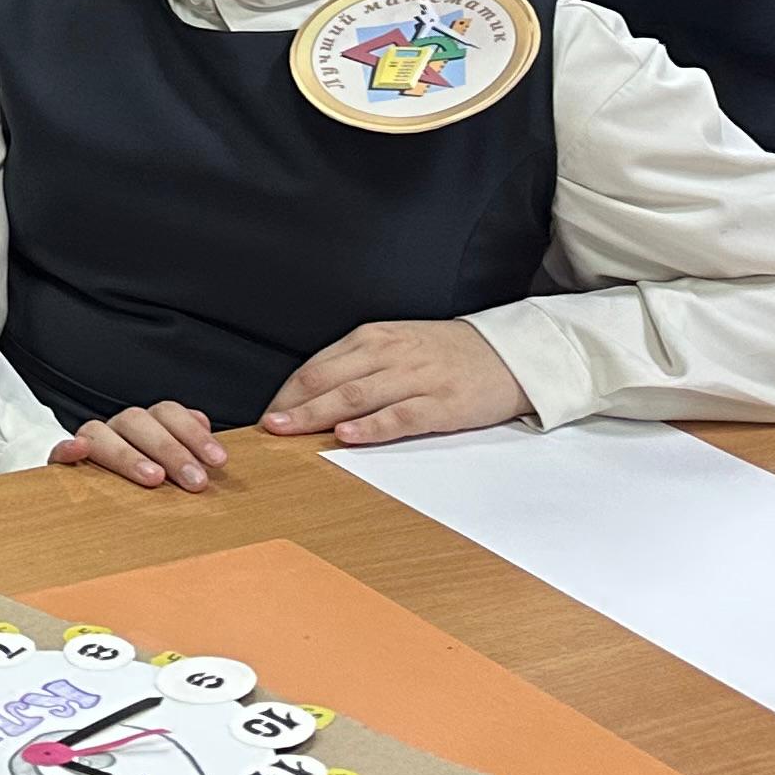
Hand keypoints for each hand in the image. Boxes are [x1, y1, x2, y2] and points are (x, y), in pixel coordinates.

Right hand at [46, 402, 225, 489]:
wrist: (94, 506)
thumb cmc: (148, 484)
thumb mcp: (175, 471)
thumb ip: (190, 454)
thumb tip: (212, 445)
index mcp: (145, 425)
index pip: (168, 413)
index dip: (193, 433)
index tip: (218, 461)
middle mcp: (117, 428)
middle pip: (138, 421)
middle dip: (170, 450)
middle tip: (196, 482)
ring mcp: (88, 443)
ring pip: (99, 432)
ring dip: (127, 454)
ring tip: (153, 479)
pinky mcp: (61, 464)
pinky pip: (57, 452)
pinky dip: (67, 449)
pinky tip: (78, 451)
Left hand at [258, 318, 528, 447]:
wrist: (508, 355)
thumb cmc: (445, 353)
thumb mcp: (397, 345)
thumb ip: (357, 365)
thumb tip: (312, 394)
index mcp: (374, 338)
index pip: (318, 365)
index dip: (288, 391)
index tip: (267, 413)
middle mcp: (389, 354)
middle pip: (329, 379)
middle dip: (293, 404)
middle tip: (266, 427)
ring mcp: (415, 378)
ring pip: (355, 396)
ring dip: (317, 415)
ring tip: (290, 431)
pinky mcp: (441, 404)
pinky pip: (399, 416)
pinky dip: (370, 426)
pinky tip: (346, 436)